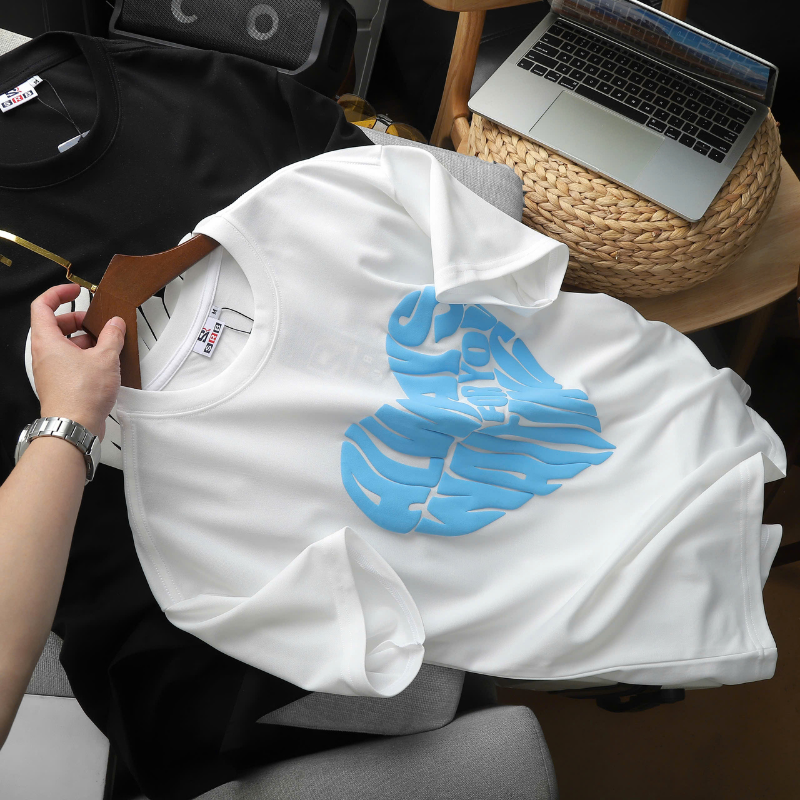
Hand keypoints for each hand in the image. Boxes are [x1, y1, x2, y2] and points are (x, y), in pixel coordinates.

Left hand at [31, 284, 125, 439]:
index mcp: (47, 341)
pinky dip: (85, 357)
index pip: (42, 306)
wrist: (74, 426)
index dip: (58, 293)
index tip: (75, 290)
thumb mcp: (104, 358)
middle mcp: (44, 354)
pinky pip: (70, 361)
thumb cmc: (80, 395)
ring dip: (85, 340)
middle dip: (78, 319)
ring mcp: (50, 369)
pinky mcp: (60, 383)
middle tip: (98, 322)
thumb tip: (115, 325)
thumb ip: (112, 336)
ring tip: (107, 344)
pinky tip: (104, 363)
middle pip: (55, 325)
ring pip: (64, 344)